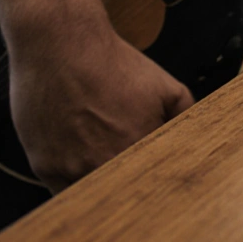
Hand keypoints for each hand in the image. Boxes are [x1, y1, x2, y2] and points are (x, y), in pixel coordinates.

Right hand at [7, 23, 193, 192]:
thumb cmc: (110, 63)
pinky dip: (72, 184)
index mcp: (139, 150)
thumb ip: (185, 116)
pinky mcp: (44, 167)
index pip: (153, 186)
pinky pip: (63, 192)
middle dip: (130, 189)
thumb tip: (198, 138)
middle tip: (132, 179)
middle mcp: (105, 165)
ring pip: (93, 197)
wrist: (60, 44)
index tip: (155, 181)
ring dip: (101, 188)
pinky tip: (79, 164)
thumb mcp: (165, 85)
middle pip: (122, 196)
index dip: (155, 184)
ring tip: (102, 166)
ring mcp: (71, 169)